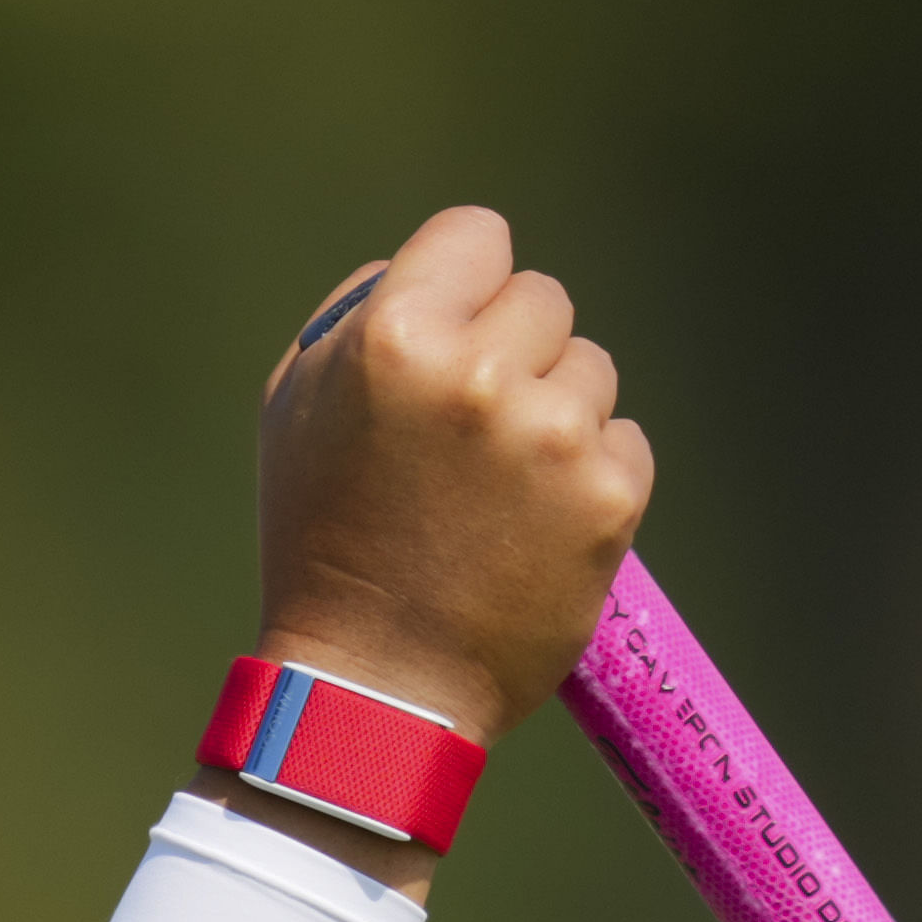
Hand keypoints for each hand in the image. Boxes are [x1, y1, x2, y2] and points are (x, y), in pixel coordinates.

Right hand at [249, 207, 650, 754]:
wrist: (373, 687)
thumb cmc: (322, 542)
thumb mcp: (296, 409)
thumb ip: (361, 317)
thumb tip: (442, 272)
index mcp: (397, 337)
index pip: (479, 235)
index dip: (466, 283)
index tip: (456, 335)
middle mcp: (481, 374)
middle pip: (544, 298)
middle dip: (515, 351)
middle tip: (470, 436)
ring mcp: (554, 437)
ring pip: (592, 368)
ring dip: (556, 414)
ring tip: (499, 491)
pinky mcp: (610, 497)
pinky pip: (626, 441)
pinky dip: (590, 478)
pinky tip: (535, 527)